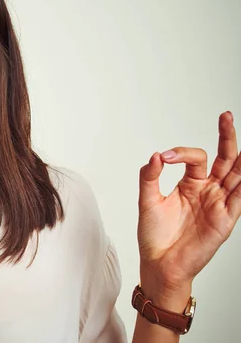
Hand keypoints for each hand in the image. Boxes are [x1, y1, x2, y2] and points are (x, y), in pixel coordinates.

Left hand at [137, 111, 240, 295]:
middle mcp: (208, 191)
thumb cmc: (154, 235)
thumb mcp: (147, 201)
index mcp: (189, 184)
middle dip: (226, 137)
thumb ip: (150, 177)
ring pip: (237, 175)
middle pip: (224, 159)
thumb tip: (156, 155)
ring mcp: (219, 204)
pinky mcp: (225, 219)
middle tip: (226, 116)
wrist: (159, 263)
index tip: (165, 158)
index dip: (182, 153)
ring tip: (240, 138)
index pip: (195, 158)